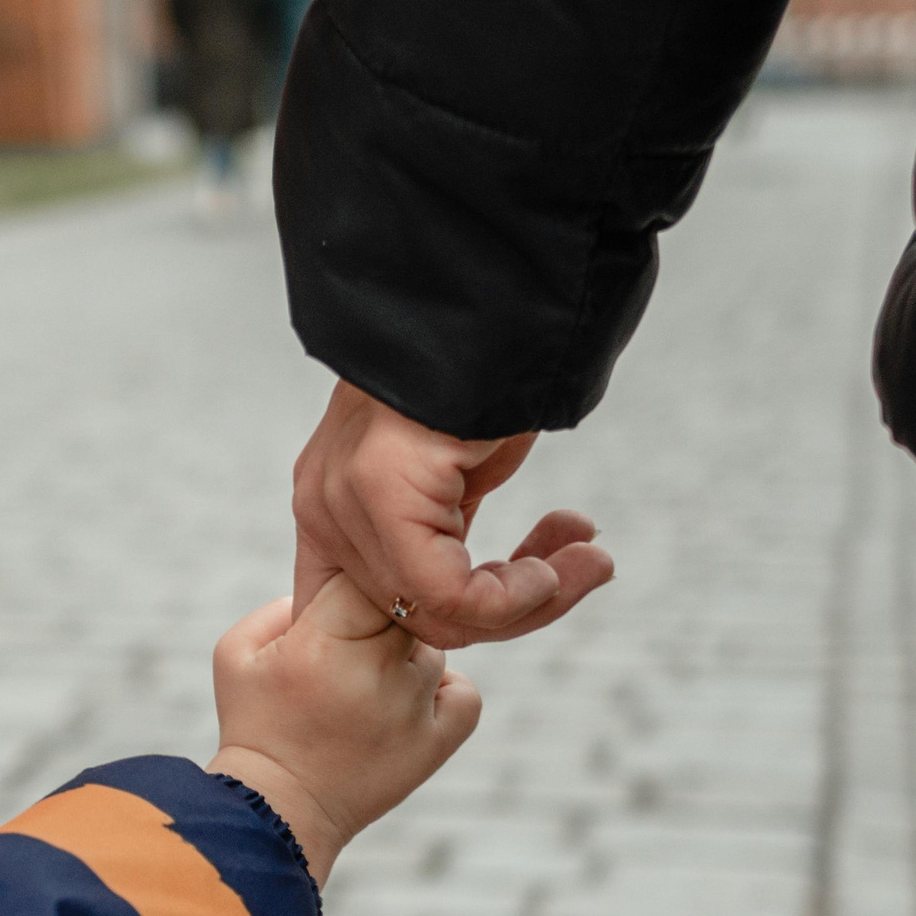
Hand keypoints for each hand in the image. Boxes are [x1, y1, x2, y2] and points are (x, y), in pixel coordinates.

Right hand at [209, 576, 482, 887]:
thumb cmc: (254, 726)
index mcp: (322, 642)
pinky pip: (463, 692)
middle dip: (379, 615)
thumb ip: (282, 602)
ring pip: (432, 645)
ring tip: (365, 687)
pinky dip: (443, 692)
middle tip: (351, 644)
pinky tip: (406, 703)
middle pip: (405, 603)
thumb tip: (337, 583)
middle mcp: (375, 671)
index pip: (364, 572)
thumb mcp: (236, 652)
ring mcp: (413, 708)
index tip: (336, 605)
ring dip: (405, 654)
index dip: (351, 580)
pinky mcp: (438, 742)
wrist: (278, 813)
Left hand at [292, 380, 614, 648]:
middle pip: (415, 620)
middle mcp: (323, 509)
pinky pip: (452, 594)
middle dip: (515, 612)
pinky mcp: (381, 493)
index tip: (537, 591)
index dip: (462, 622)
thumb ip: (441, 536)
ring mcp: (343, 502)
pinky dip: (521, 595)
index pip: (377, 611)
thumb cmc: (484, 373)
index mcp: (329, 506)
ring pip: (439, 616)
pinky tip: (568, 559)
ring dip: (535, 601)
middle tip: (586, 571)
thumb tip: (474, 604)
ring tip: (592, 564)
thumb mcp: (451, 473)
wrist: (498, 293)